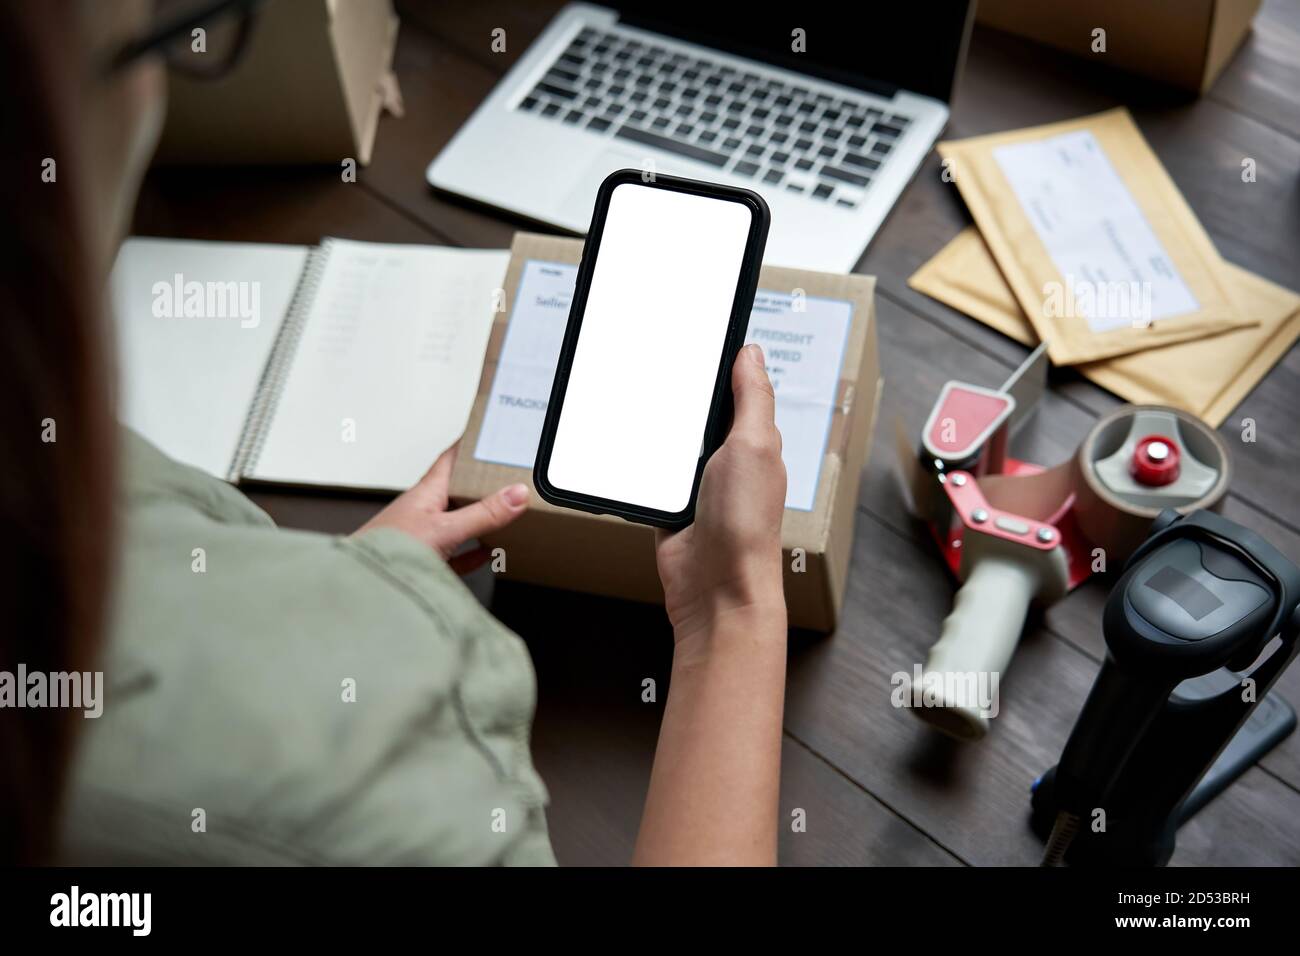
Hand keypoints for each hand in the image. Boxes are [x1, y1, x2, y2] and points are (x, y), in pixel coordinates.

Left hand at [356, 443, 528, 573]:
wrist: (363, 587)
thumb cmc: (388, 552)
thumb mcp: (446, 529)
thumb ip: (483, 514)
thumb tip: (516, 493)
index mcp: (426, 493)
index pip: (450, 458)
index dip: (468, 444)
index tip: (485, 432)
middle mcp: (423, 510)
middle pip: (456, 489)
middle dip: (479, 482)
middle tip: (503, 475)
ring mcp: (422, 536)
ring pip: (456, 521)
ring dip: (477, 517)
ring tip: (501, 513)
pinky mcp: (424, 562)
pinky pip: (454, 553)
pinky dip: (471, 552)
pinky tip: (484, 554)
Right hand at [655, 343, 787, 649]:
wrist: (715, 588)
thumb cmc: (746, 523)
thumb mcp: (754, 444)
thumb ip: (752, 397)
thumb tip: (752, 351)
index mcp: (754, 440)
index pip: (734, 388)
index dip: (715, 362)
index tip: (689, 332)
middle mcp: (727, 460)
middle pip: (695, 412)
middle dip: (675, 391)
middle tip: (647, 357)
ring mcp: (695, 484)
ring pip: (667, 441)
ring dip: (652, 428)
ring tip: (625, 392)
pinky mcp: (668, 506)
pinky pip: (646, 474)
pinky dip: (634, 463)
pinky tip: (618, 444)